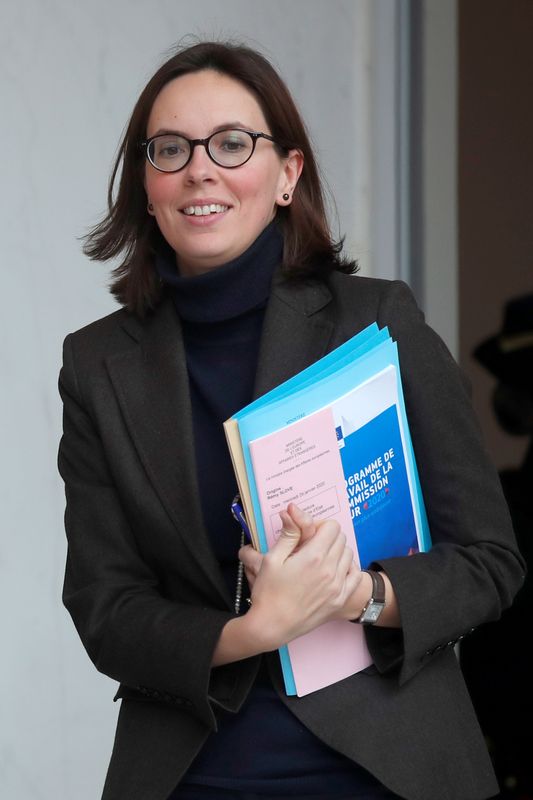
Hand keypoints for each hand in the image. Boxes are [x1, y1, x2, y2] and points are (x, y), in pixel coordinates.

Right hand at [242, 503, 361, 649]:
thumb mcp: (272, 558)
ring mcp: (337, 586)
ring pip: (349, 554)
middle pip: (341, 538)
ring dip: (337, 551)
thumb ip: (288, 533)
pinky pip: (355, 575)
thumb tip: (292, 510)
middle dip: (327, 536)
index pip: (332, 526)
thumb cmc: (268, 592)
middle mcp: (330, 569)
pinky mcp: (340, 599)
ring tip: (319, 558)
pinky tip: (333, 571)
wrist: (272, 625)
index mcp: (313, 556)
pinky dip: (347, 568)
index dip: (319, 524)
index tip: (307, 532)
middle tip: (310, 544)